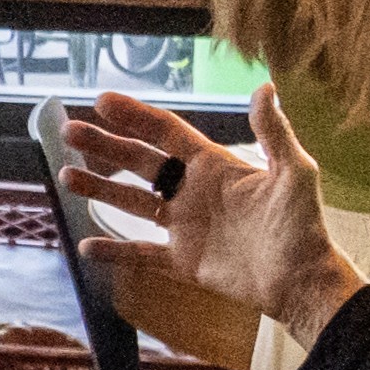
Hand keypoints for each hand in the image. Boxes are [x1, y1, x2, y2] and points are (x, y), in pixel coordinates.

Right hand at [60, 85, 360, 335]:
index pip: (167, 133)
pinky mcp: (184, 261)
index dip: (135, 116)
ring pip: (133, 202)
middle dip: (105, 147)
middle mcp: (194, 191)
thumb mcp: (294, 173)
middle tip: (69, 132)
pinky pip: (141, 253)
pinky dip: (115, 250)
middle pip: (141, 162)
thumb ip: (274, 133)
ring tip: (66, 176)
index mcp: (215, 167)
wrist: (303, 282)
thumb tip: (264, 87)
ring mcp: (186, 226)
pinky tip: (86, 243)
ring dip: (100, 189)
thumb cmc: (304, 226)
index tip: (103, 102)